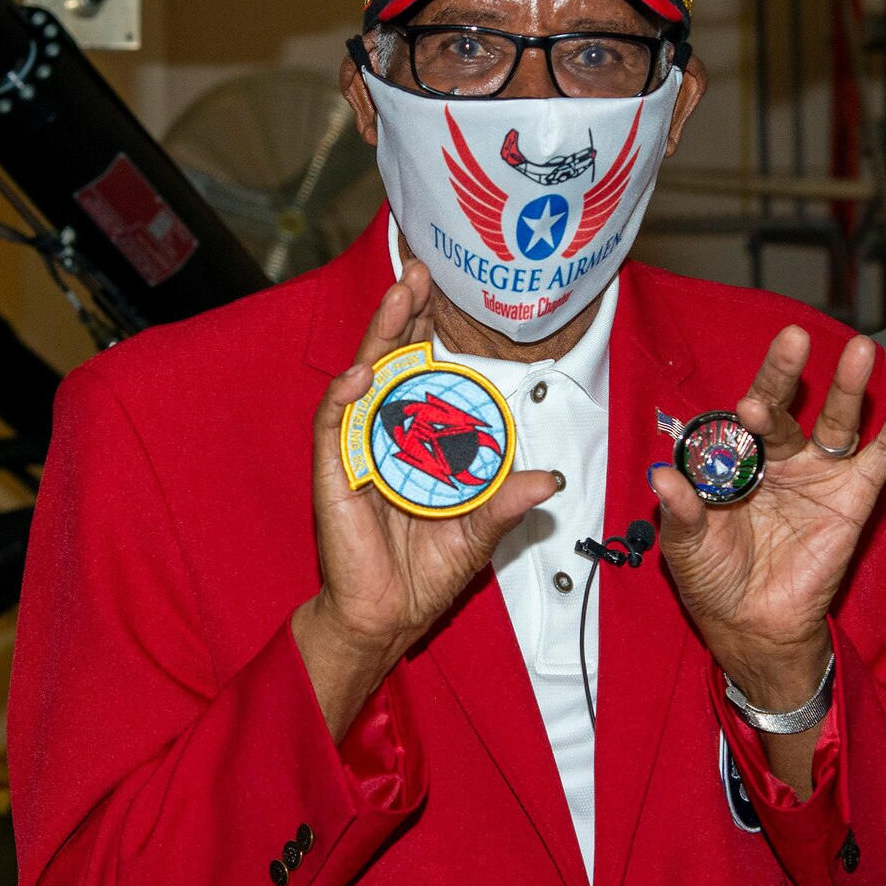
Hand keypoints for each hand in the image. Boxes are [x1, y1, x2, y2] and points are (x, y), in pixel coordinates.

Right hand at [293, 261, 556, 739]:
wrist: (389, 615)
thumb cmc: (426, 570)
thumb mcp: (479, 531)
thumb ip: (506, 500)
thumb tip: (549, 477)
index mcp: (417, 439)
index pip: (423, 372)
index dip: (431, 330)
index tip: (446, 290)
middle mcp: (384, 435)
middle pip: (391, 361)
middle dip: (405, 314)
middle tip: (420, 270)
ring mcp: (357, 451)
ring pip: (362, 379)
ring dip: (380, 338)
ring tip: (399, 298)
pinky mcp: (335, 475)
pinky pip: (335, 428)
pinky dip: (346, 399)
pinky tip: (362, 374)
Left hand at [651, 327, 885, 716]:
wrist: (751, 625)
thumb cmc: (713, 579)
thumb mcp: (686, 548)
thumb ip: (681, 512)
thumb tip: (662, 478)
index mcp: (734, 462)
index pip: (736, 423)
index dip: (742, 415)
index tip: (744, 407)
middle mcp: (777, 458)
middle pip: (784, 406)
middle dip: (787, 374)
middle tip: (793, 338)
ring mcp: (817, 475)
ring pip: (834, 421)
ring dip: (848, 386)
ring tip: (860, 349)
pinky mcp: (853, 498)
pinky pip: (878, 459)